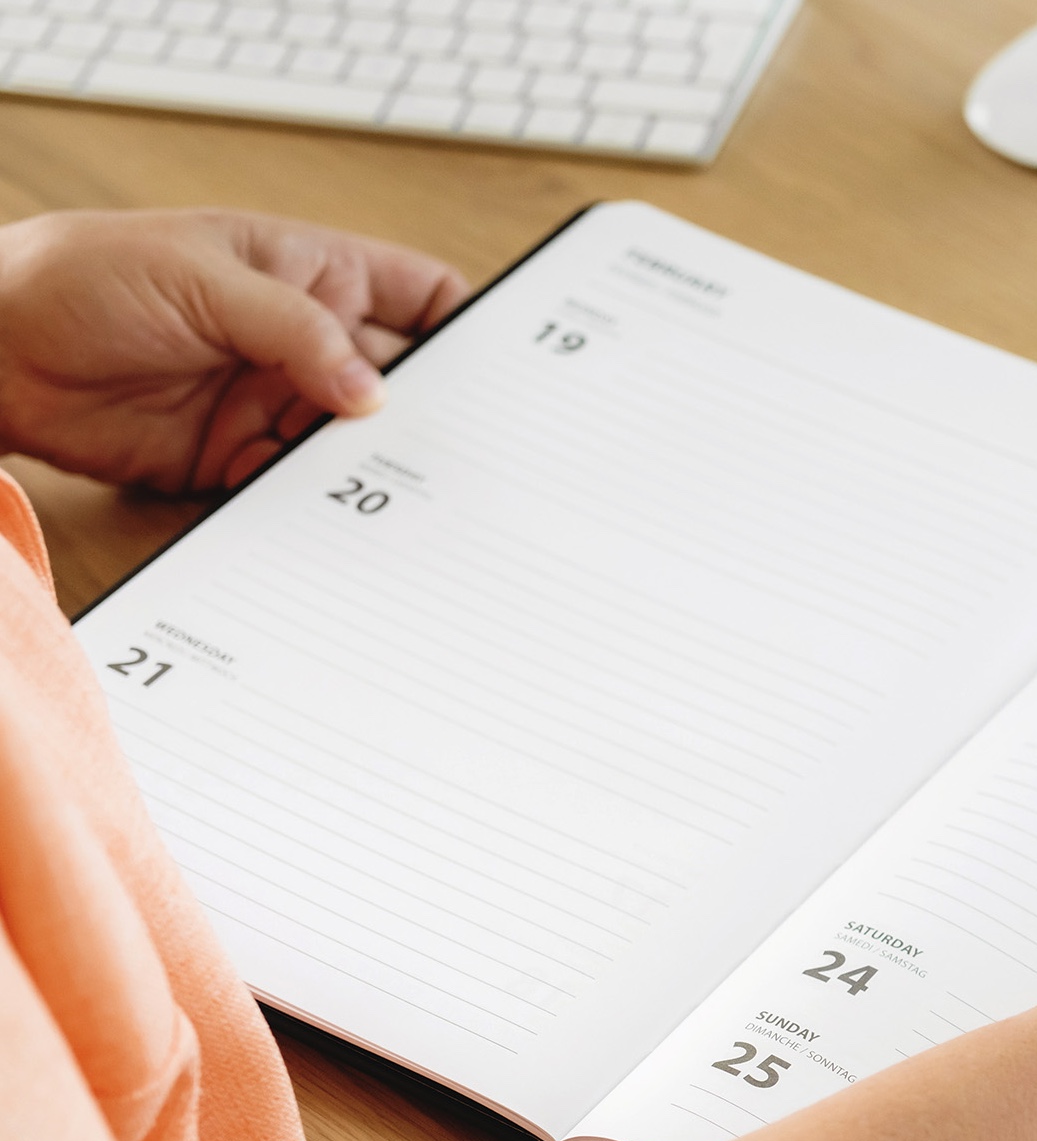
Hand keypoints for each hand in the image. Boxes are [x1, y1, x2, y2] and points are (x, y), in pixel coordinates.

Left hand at [0, 208, 468, 493]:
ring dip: (376, 473)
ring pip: (356, 449)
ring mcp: (276, 404)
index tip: (504, 373)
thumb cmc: (84, 275)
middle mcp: (304, 344)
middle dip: (432, 419)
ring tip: (412, 500)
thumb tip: (372, 392)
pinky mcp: (241, 462)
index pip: (419, 296)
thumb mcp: (203, 277)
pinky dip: (320, 510)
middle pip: (399, 387)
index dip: (468, 329)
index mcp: (310, 273)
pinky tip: (340, 522)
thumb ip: (296, 331)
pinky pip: (300, 492)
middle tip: (467, 456)